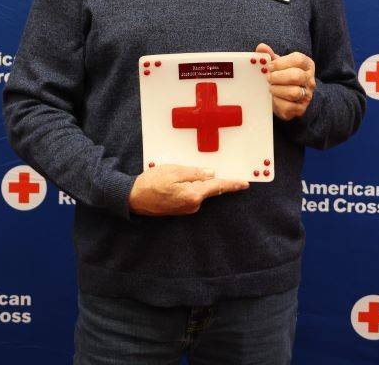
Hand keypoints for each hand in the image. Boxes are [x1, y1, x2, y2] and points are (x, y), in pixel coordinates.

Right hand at [129, 164, 249, 215]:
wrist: (133, 199)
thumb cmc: (152, 183)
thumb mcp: (174, 171)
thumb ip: (195, 173)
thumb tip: (211, 174)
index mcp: (194, 195)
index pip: (218, 187)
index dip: (232, 184)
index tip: (245, 183)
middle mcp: (193, 205)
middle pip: (208, 188)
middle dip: (206, 178)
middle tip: (193, 168)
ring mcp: (187, 209)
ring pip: (198, 191)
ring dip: (194, 181)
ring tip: (174, 174)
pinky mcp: (180, 209)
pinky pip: (190, 194)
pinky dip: (187, 186)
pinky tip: (175, 181)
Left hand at [256, 43, 315, 120]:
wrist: (287, 98)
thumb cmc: (282, 77)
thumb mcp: (278, 64)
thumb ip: (270, 56)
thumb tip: (261, 47)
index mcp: (306, 65)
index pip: (298, 60)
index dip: (281, 62)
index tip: (269, 66)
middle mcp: (309, 80)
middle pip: (297, 76)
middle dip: (278, 77)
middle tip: (268, 78)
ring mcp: (307, 95)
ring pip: (294, 92)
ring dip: (277, 89)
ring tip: (271, 88)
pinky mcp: (300, 109)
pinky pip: (288, 106)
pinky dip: (277, 102)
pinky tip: (274, 98)